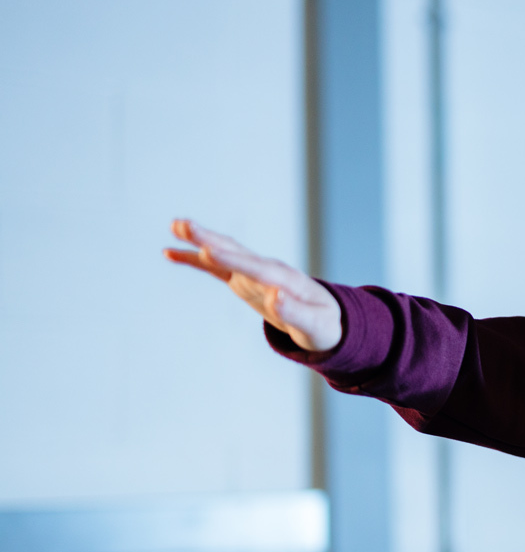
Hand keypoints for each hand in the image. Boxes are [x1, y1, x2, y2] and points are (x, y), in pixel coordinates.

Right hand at [164, 219, 342, 351]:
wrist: (328, 319)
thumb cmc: (324, 325)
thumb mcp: (315, 326)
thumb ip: (295, 312)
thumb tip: (275, 295)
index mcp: (285, 280)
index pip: (255, 268)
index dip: (232, 259)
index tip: (208, 250)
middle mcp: (267, 270)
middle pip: (236, 251)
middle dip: (210, 239)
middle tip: (184, 225)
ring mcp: (254, 273)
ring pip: (224, 252)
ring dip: (200, 240)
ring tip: (174, 225)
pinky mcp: (245, 280)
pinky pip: (215, 267)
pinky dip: (194, 259)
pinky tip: (169, 252)